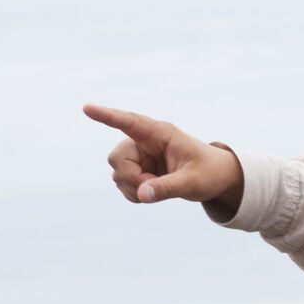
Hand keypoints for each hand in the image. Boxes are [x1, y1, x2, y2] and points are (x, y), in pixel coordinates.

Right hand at [83, 105, 243, 209]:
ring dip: (135, 188)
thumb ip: (168, 188)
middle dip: (131, 178)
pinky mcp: (137, 170)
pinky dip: (136, 194)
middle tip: (154, 187)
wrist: (216, 178)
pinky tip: (152, 193)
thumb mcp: (193, 182)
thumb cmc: (209, 173)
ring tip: (160, 188)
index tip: (87, 108)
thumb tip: (142, 195)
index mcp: (160, 133)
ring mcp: (139, 156)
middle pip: (117, 158)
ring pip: (118, 174)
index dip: (107, 116)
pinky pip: (123, 185)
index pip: (130, 122)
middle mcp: (144, 141)